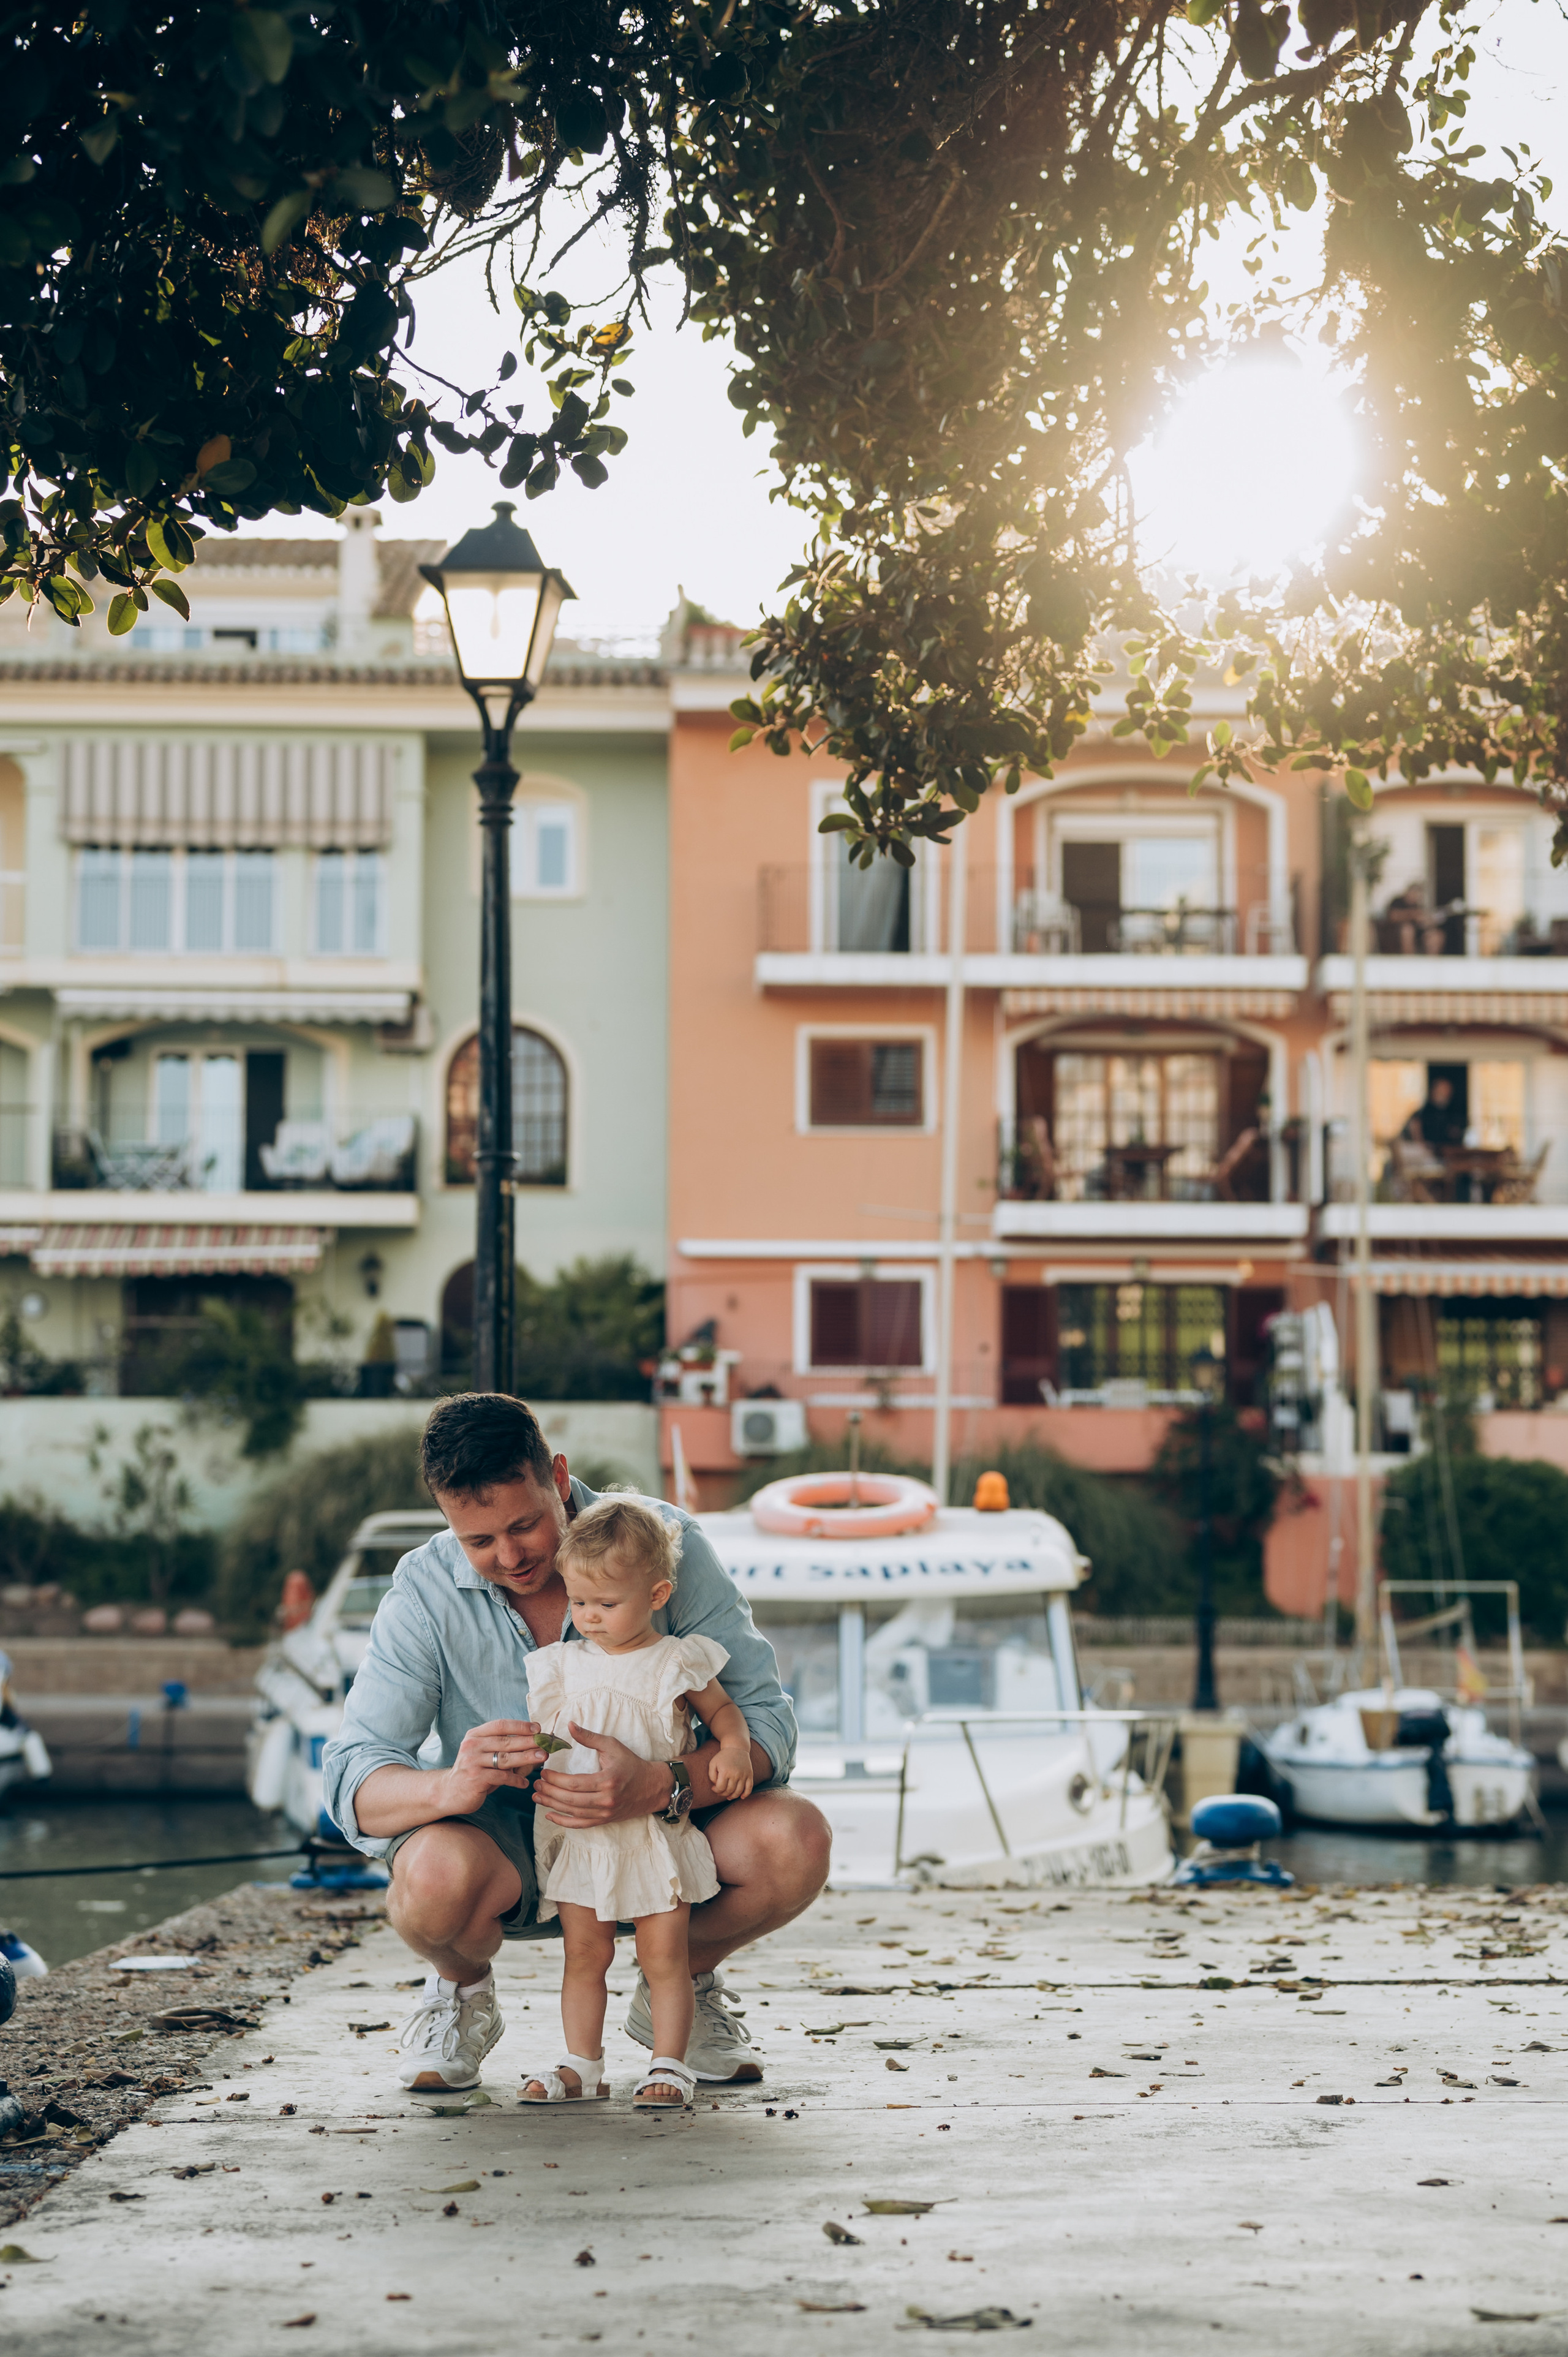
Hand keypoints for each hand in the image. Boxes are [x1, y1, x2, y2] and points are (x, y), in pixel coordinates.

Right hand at [442, 1718, 547, 1816]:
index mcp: (475, 1735)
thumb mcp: (483, 1753)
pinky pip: (501, 1777)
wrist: (449, 1792)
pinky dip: (515, 1780)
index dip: (520, 1726)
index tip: (537, 1728)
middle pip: (506, 1742)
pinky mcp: (475, 1779)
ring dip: (526, 1758)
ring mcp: (472, 1762)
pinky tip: (524, 1783)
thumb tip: (532, 1743)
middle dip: (529, 1742)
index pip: (500, 1725)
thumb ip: (501, 1747)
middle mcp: (472, 1746)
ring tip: (542, 1758)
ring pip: (505, 1759)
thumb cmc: (473, 1771)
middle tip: (546, 1744)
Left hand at [534, 1722, 670, 1829]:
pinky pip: (580, 1825)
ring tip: (537, 1797)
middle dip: (550, 1793)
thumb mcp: (612, 1746)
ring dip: (552, 1805)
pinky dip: (563, 1822)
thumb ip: (589, 1737)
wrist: (652, 1787)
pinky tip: (550, 1814)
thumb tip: (569, 1725)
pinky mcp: (604, 1820)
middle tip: (536, 1784)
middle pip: (571, 1800)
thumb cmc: (631, 1764)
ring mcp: (605, 1813)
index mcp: (607, 1780)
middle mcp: (606, 1800)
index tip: (544, 1772)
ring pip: (573, 1813)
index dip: (556, 1780)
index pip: (575, 1783)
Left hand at [707, 1744, 753, 1800]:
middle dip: (723, 1794)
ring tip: (728, 1796)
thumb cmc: (723, 1756)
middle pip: (729, 1791)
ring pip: (738, 1792)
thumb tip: (716, 1786)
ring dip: (732, 1796)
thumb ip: (711, 1776)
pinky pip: (749, 1788)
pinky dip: (745, 1794)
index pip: (720, 1788)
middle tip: (720, 1791)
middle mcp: (735, 1774)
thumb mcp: (713, 1763)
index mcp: (725, 1772)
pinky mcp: (749, 1774)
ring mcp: (743, 1775)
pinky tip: (741, 1797)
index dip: (716, 1790)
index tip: (714, 1788)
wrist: (736, 1747)